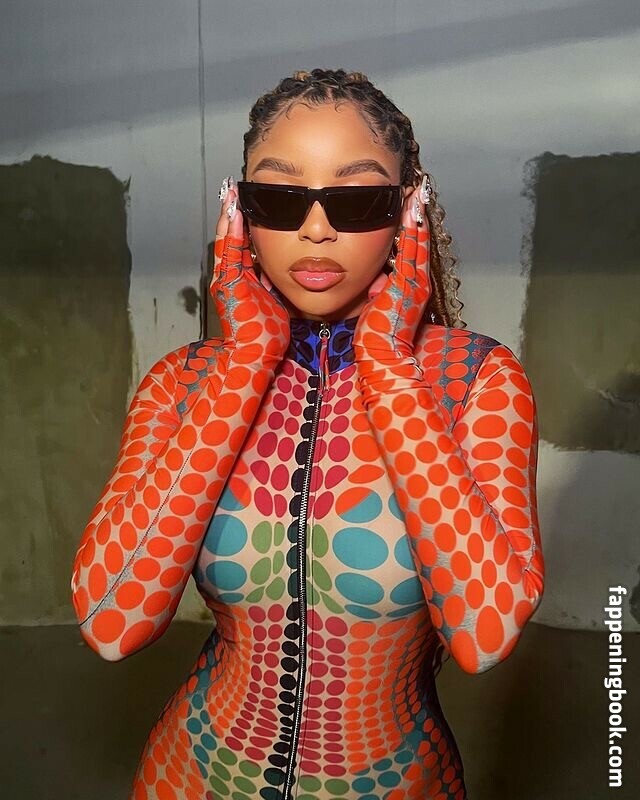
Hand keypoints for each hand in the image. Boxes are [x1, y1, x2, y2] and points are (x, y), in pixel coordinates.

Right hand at [212, 179, 289, 367]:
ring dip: (228, 215)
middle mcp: (230, 278)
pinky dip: (229, 229)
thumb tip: (287, 274)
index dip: (244, 227)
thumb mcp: (275, 304)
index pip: (243, 248)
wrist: (254, 355)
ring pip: (225, 240)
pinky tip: (232, 210)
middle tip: (234, 191)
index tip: (248, 207)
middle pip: (231, 239)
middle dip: (232, 215)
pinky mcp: (227, 282)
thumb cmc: (267, 337)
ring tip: (231, 193)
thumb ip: (275, 288)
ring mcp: (226, 279)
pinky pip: (227, 249)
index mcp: (242, 282)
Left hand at [353, 184, 430, 361]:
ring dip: (417, 216)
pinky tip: (410, 210)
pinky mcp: (406, 283)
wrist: (382, 355)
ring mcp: (414, 282)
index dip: (414, 230)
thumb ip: (378, 292)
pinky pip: (410, 249)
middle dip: (419, 217)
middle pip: (419, 242)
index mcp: (411, 290)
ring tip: (417, 194)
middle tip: (419, 192)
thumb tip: (374, 282)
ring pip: (417, 242)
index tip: (411, 209)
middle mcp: (417, 284)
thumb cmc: (375, 338)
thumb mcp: (376, 309)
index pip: (413, 253)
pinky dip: (412, 228)